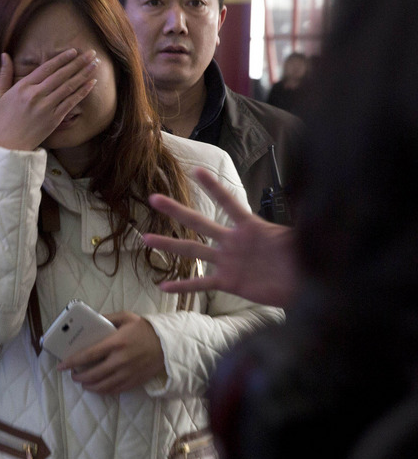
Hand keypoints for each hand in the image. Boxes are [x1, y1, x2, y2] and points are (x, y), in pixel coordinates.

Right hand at [0, 49, 97, 151]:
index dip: (61, 59)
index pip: (46, 68)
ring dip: (84, 74)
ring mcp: (46, 107)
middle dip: (78, 62)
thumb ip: (4, 74)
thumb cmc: (4, 120)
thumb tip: (4, 54)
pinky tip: (92, 83)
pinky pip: (71, 102)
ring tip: (95, 64)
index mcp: (23, 87)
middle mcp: (36, 95)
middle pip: (61, 75)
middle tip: (91, 53)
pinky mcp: (54, 119)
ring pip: (69, 86)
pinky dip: (82, 91)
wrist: (10, 145)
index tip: (73, 51)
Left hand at [61, 311, 163, 394]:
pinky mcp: (134, 381)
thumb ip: (108, 318)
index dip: (72, 362)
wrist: (169, 344)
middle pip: (92, 374)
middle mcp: (120, 360)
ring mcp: (127, 373)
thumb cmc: (146, 329)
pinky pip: (115, 390)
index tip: (61, 366)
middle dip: (78, 376)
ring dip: (89, 386)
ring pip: (102, 385)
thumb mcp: (127, 317)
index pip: (88, 355)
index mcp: (115, 343)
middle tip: (72, 375)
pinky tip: (98, 388)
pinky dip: (103, 391)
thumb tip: (92, 319)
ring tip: (82, 382)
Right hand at [142, 168, 298, 307]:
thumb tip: (312, 193)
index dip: (214, 188)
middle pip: (199, 223)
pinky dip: (183, 286)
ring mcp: (228, 262)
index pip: (229, 203)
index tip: (197, 171)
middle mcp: (233, 242)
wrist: (306, 286)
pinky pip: (202, 283)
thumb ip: (301, 218)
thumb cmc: (306, 258)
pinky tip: (163, 286)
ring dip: (169, 245)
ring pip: (193, 251)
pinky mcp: (228, 282)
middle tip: (154, 198)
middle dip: (176, 210)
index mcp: (250, 228)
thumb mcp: (303, 237)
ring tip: (146, 238)